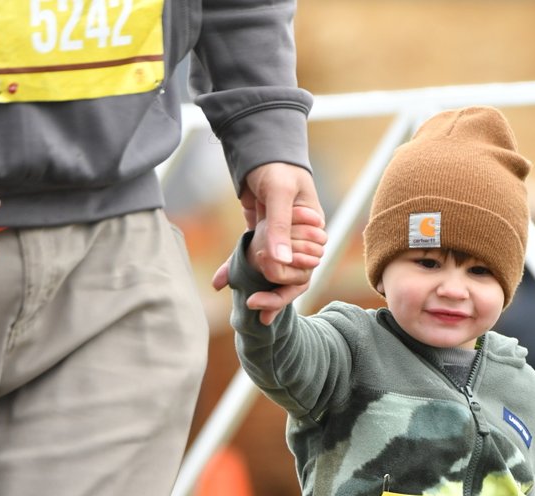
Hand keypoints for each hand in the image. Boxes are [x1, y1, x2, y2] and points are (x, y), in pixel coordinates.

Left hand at [211, 163, 325, 310]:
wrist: (261, 147)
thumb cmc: (277, 166)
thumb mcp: (279, 193)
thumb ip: (280, 227)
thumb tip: (280, 263)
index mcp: (312, 233)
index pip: (304, 272)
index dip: (285, 290)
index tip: (264, 302)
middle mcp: (299, 240)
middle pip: (290, 278)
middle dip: (273, 297)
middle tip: (255, 310)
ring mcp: (282, 238)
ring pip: (273, 271)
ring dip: (259, 287)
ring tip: (247, 307)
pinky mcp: (264, 235)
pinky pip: (253, 257)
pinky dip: (239, 268)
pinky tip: (222, 281)